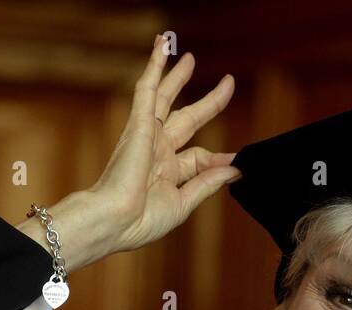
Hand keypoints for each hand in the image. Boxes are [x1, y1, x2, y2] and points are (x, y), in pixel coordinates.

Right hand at [90, 35, 239, 254]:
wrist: (114, 220)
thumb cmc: (141, 221)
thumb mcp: (184, 202)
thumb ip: (207, 182)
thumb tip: (235, 168)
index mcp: (167, 173)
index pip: (199, 157)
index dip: (219, 158)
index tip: (237, 162)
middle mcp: (157, 151)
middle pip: (188, 119)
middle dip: (208, 102)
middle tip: (227, 82)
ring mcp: (147, 135)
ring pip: (164, 97)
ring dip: (176, 76)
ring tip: (187, 56)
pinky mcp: (138, 123)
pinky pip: (147, 88)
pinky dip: (154, 66)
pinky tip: (162, 46)